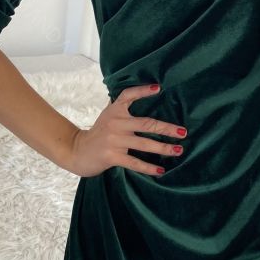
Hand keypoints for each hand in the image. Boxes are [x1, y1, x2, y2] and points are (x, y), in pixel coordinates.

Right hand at [62, 83, 186, 177]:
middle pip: (146, 123)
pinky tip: (160, 170)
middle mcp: (115, 122)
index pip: (128, 95)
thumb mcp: (108, 115)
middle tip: (183, 132)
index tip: (159, 88)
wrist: (77, 151)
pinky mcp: (111, 156)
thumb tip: (146, 93)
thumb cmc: (98, 133)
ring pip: (144, 143)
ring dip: (163, 148)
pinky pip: (134, 162)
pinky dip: (148, 167)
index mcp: (115, 110)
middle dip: (167, 128)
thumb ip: (122, 107)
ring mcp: (114, 140)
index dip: (143, 91)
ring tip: (178, 151)